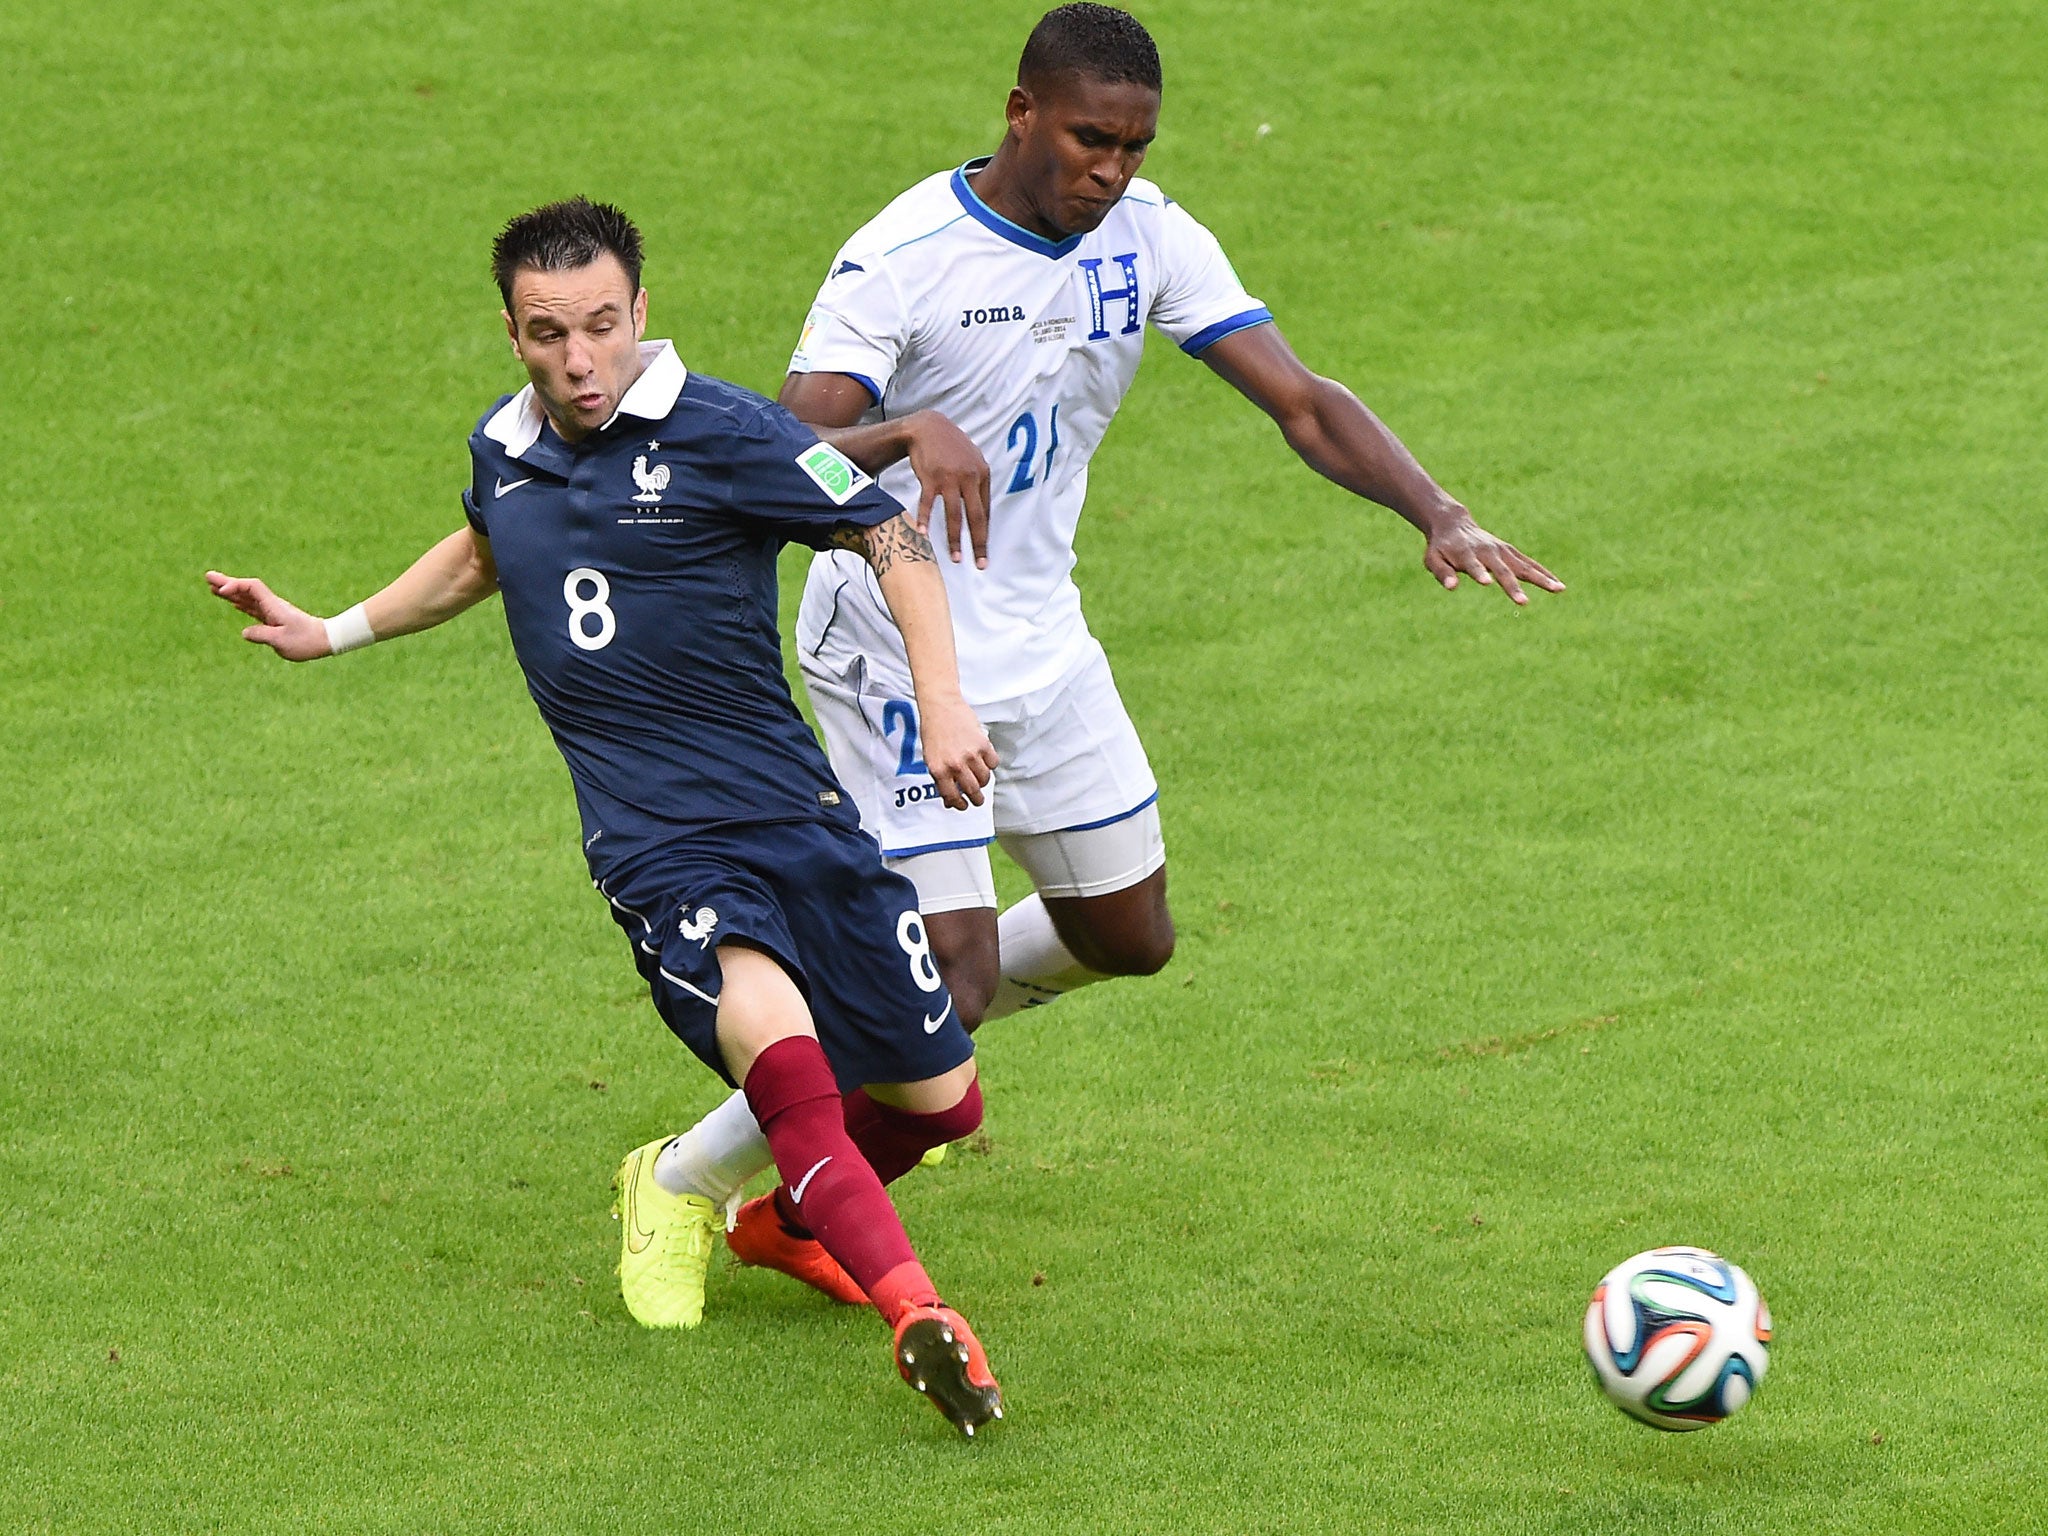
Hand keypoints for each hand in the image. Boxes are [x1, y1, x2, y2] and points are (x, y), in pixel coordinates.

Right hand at [205, 571, 331, 659]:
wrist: (324, 640)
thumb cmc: (305, 641)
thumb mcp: (281, 641)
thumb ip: (261, 635)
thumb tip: (245, 632)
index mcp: (273, 606)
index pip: (252, 588)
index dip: (235, 586)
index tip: (222, 591)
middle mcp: (271, 605)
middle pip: (246, 589)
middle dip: (227, 583)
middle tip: (208, 576)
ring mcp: (272, 611)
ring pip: (247, 598)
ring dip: (230, 592)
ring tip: (212, 587)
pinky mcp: (273, 619)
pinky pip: (253, 608)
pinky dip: (240, 603)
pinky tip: (232, 602)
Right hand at [903, 411, 991, 568]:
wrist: (928, 427)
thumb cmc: (950, 447)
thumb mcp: (972, 460)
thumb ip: (977, 483)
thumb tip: (982, 511)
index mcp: (983, 474)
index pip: (985, 511)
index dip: (984, 533)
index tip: (983, 552)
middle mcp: (969, 477)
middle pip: (976, 517)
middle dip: (978, 543)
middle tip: (980, 564)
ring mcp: (950, 477)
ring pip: (954, 514)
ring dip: (954, 539)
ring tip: (956, 558)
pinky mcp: (931, 477)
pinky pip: (928, 503)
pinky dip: (924, 518)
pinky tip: (922, 533)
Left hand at [916, 696, 998, 810]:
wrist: (940, 707)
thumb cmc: (933, 731)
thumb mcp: (930, 758)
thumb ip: (940, 779)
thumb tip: (948, 798)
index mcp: (939, 770)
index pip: (952, 797)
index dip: (959, 805)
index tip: (964, 806)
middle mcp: (955, 765)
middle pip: (972, 791)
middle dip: (976, 799)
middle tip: (978, 800)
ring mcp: (970, 755)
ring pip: (984, 779)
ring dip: (983, 782)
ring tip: (980, 779)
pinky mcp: (983, 744)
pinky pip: (993, 763)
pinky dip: (990, 764)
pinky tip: (984, 761)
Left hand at [1421, 511, 1563, 605]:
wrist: (1454, 525)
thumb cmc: (1441, 548)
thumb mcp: (1433, 560)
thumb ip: (1441, 573)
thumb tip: (1451, 587)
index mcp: (1466, 554)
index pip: (1473, 566)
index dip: (1479, 573)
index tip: (1486, 583)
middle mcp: (1488, 551)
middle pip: (1503, 569)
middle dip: (1513, 586)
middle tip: (1523, 602)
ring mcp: (1502, 550)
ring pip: (1523, 565)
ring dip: (1540, 578)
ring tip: (1558, 589)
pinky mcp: (1510, 551)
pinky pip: (1529, 563)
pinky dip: (1543, 573)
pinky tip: (1558, 585)